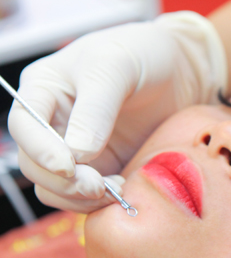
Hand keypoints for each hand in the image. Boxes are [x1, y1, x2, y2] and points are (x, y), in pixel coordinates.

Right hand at [8, 11, 225, 212]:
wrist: (179, 73)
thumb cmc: (143, 55)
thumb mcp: (116, 67)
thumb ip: (96, 108)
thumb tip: (78, 154)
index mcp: (45, 91)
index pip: (24, 127)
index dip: (40, 151)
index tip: (69, 167)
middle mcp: (54, 123)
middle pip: (35, 166)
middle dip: (64, 182)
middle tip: (99, 186)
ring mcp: (76, 151)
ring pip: (56, 189)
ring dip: (80, 198)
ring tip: (117, 188)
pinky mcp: (101, 169)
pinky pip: (85, 197)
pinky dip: (98, 202)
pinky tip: (123, 189)